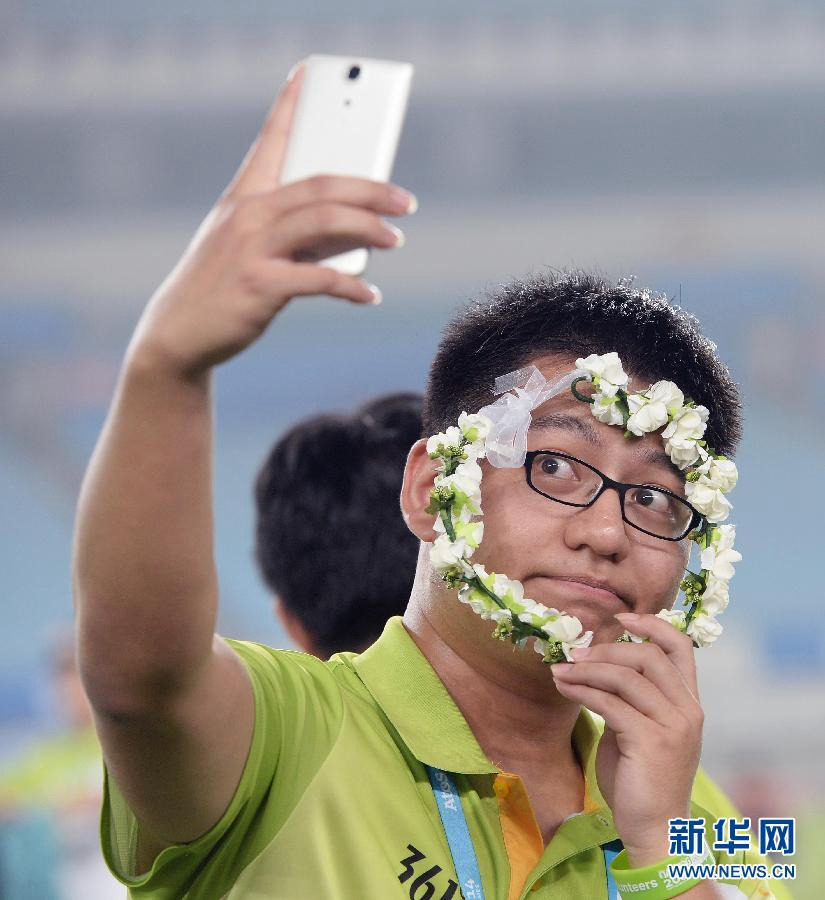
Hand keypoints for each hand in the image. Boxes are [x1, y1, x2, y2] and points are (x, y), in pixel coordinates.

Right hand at [129, 64, 415, 378]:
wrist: (179, 332)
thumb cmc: (222, 286)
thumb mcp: (250, 248)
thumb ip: (296, 233)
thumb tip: (356, 234)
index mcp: (244, 197)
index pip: (270, 141)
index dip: (287, 105)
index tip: (305, 73)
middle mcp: (247, 214)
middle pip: (321, 186)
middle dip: (371, 189)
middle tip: (406, 202)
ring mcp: (251, 248)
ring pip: (324, 222)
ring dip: (369, 228)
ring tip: (395, 239)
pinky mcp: (259, 285)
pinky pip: (320, 278)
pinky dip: (352, 286)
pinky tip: (369, 294)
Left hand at [551, 612, 703, 866]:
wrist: (655, 828)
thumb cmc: (641, 778)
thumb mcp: (639, 729)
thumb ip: (627, 698)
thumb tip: (591, 664)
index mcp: (689, 702)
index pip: (681, 647)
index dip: (652, 624)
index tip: (621, 616)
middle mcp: (688, 710)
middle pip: (648, 655)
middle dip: (607, 648)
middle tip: (574, 652)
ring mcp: (673, 726)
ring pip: (626, 676)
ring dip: (587, 668)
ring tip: (560, 669)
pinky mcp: (652, 742)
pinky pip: (610, 702)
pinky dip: (582, 690)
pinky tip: (563, 687)